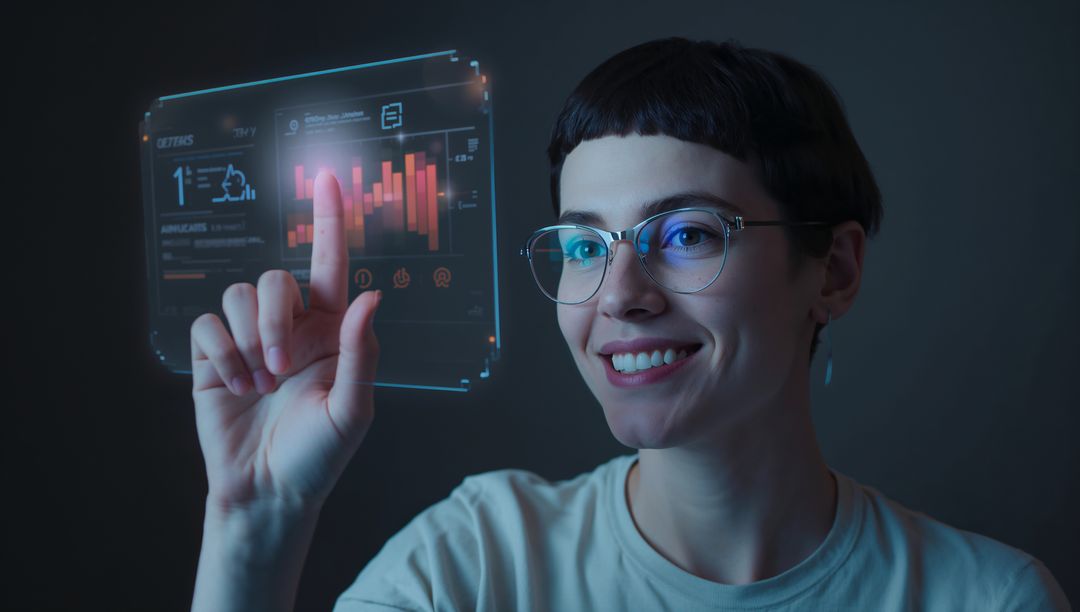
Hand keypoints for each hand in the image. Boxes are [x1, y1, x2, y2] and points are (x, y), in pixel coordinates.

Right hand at [190, 171, 379, 512]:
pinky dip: (220, 352)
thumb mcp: (352, 410)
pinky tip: (235, 384)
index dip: (330, 220)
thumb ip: (361, 352)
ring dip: (248, 340)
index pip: (331, 264)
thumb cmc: (319, 455)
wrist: (268, 491)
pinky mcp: (214, 354)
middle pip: (275, 279)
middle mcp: (291, 326)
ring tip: (260, 385)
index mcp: (331, 330)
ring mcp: (250, 338)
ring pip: (239, 295)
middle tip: (281, 369)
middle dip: (274, 318)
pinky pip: (207, 323)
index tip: (329, 176)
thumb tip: (373, 298)